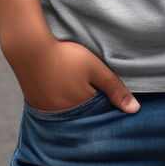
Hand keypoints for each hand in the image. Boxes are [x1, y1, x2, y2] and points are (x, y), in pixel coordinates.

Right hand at [3, 33, 139, 113]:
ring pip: (66, 114)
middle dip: (88, 108)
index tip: (104, 94)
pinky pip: (51, 109)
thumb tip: (135, 110)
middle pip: (81, 117)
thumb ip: (115, 88)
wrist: (29, 48)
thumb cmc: (65, 56)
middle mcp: (62, 117)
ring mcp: (46, 112)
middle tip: (87, 88)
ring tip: (73, 89)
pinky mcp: (35, 105)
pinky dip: (58, 102)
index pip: (97, 116)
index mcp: (79, 110)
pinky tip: (59, 89)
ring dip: (72, 106)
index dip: (104, 105)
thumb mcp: (95, 68)